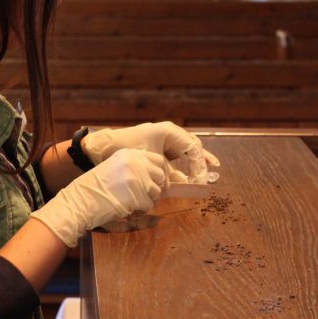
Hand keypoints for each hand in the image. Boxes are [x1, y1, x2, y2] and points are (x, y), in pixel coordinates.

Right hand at [30, 149, 168, 246]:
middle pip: (160, 175)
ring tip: (137, 202)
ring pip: (157, 191)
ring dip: (150, 199)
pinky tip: (132, 208)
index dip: (158, 172)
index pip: (158, 159)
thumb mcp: (115, 166)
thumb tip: (154, 175)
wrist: (82, 199)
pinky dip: (143, 209)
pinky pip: (149, 204)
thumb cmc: (95, 185)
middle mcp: (136, 163)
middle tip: (148, 194)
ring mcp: (138, 179)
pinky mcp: (138, 195)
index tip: (154, 180)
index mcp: (130, 154)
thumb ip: (134, 166)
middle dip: (157, 186)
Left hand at [81, 122, 219, 182]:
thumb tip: (176, 187)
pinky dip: (185, 167)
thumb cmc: (125, 149)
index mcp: (168, 131)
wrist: (104, 148)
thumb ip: (164, 173)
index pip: (191, 147)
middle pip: (192, 147)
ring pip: (187, 153)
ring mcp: (165, 142)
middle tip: (212, 172)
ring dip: (197, 164)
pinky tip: (192, 178)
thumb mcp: (148, 160)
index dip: (199, 164)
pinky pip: (177, 158)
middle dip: (203, 161)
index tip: (200, 179)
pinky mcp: (161, 150)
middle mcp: (169, 134)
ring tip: (211, 172)